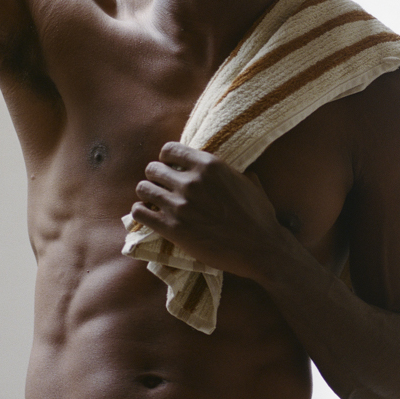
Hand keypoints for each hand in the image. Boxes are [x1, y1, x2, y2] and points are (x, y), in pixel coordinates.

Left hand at [132, 143, 291, 280]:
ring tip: (153, 201)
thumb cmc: (259, 217)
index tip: (168, 166)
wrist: (259, 249)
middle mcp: (191, 182)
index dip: (166, 158)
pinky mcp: (172, 228)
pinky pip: (139, 213)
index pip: (170, 149)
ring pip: (143, 188)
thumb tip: (238, 171)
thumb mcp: (251, 184)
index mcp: (209, 165)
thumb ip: (237, 173)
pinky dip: (140, 212)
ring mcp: (180, 205)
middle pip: (153, 169)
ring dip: (146, 194)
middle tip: (161, 187)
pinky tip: (147, 215)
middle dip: (155, 177)